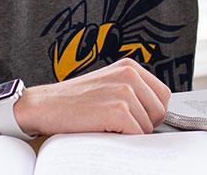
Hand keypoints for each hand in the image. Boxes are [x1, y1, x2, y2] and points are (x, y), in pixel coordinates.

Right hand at [13, 58, 170, 135]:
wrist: (43, 106)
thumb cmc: (73, 101)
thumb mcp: (108, 85)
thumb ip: (132, 91)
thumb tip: (156, 113)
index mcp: (129, 67)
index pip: (163, 95)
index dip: (152, 112)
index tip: (138, 119)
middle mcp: (129, 74)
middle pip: (160, 111)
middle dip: (144, 124)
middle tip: (120, 126)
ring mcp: (124, 91)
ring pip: (148, 126)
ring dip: (130, 133)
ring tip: (106, 125)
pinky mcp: (118, 110)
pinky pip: (136, 134)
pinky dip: (122, 139)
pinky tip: (103, 130)